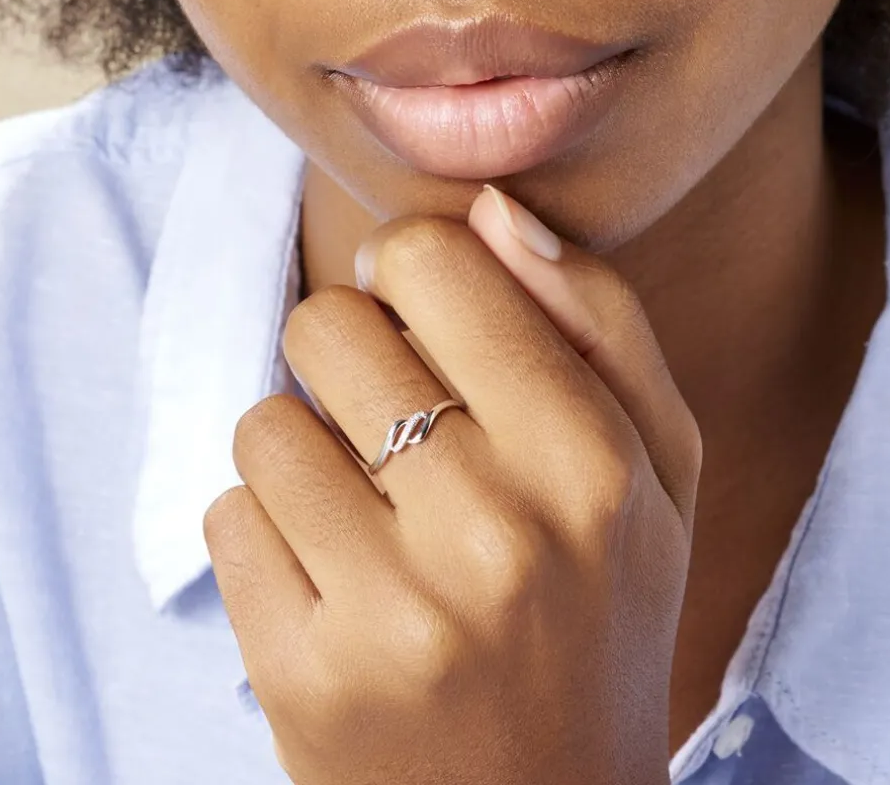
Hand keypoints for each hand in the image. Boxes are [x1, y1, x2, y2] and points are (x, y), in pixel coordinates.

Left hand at [204, 186, 701, 784]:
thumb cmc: (603, 609)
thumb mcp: (659, 464)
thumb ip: (599, 320)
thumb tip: (496, 211)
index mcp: (594, 462)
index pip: (431, 261)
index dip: (408, 269)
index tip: (418, 310)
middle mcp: (494, 533)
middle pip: (330, 325)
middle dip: (351, 351)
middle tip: (398, 417)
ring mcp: (391, 613)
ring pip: (265, 421)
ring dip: (306, 447)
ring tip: (372, 508)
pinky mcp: (302, 678)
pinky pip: (230, 515)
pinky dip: (271, 529)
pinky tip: (334, 577)